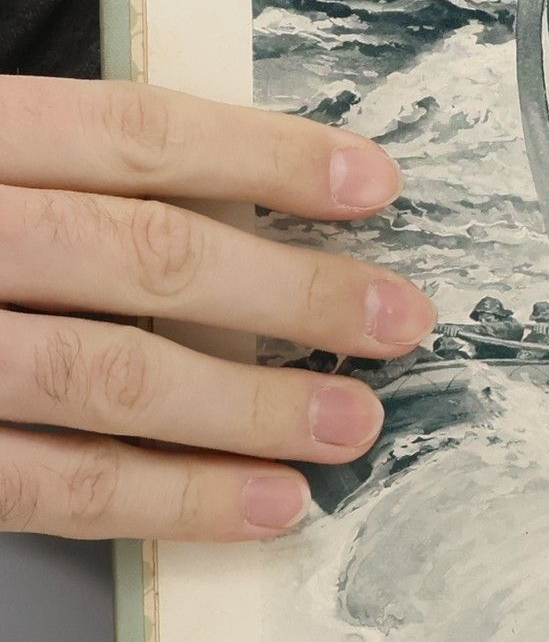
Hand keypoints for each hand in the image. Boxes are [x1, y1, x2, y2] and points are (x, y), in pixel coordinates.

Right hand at [0, 78, 434, 541]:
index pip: (127, 133)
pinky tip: (266, 508)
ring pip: (106, 378)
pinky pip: (53, 487)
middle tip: (402, 319)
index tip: (372, 184)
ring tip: (356, 424)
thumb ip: (54, 174)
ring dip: (254, 409)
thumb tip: (235, 200)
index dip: (263, 155)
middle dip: (290, 293)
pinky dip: (174, 502)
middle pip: (138, 255)